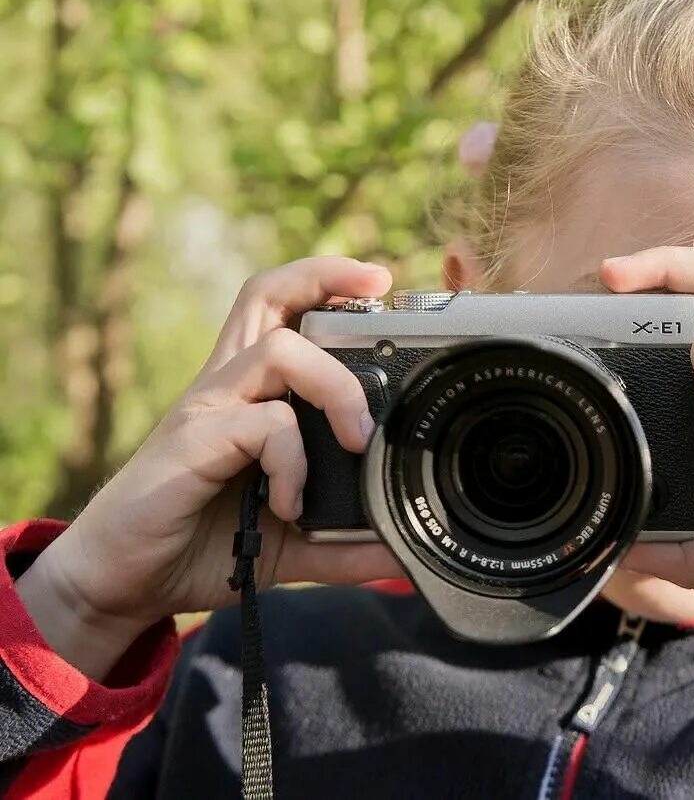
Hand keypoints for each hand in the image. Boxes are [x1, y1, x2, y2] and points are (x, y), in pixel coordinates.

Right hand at [16, 258, 403, 679]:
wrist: (125, 582)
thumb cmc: (202, 545)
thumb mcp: (290, 544)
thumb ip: (344, 544)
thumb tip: (403, 555)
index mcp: (251, 394)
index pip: (280, 309)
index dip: (326, 283)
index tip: (379, 282)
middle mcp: (228, 386)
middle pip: (266, 295)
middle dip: (326, 277)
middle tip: (379, 288)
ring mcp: (208, 408)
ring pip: (279, 349)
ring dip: (335, 388)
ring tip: (357, 441)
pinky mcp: (193, 441)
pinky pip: (263, 423)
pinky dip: (293, 462)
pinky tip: (290, 505)